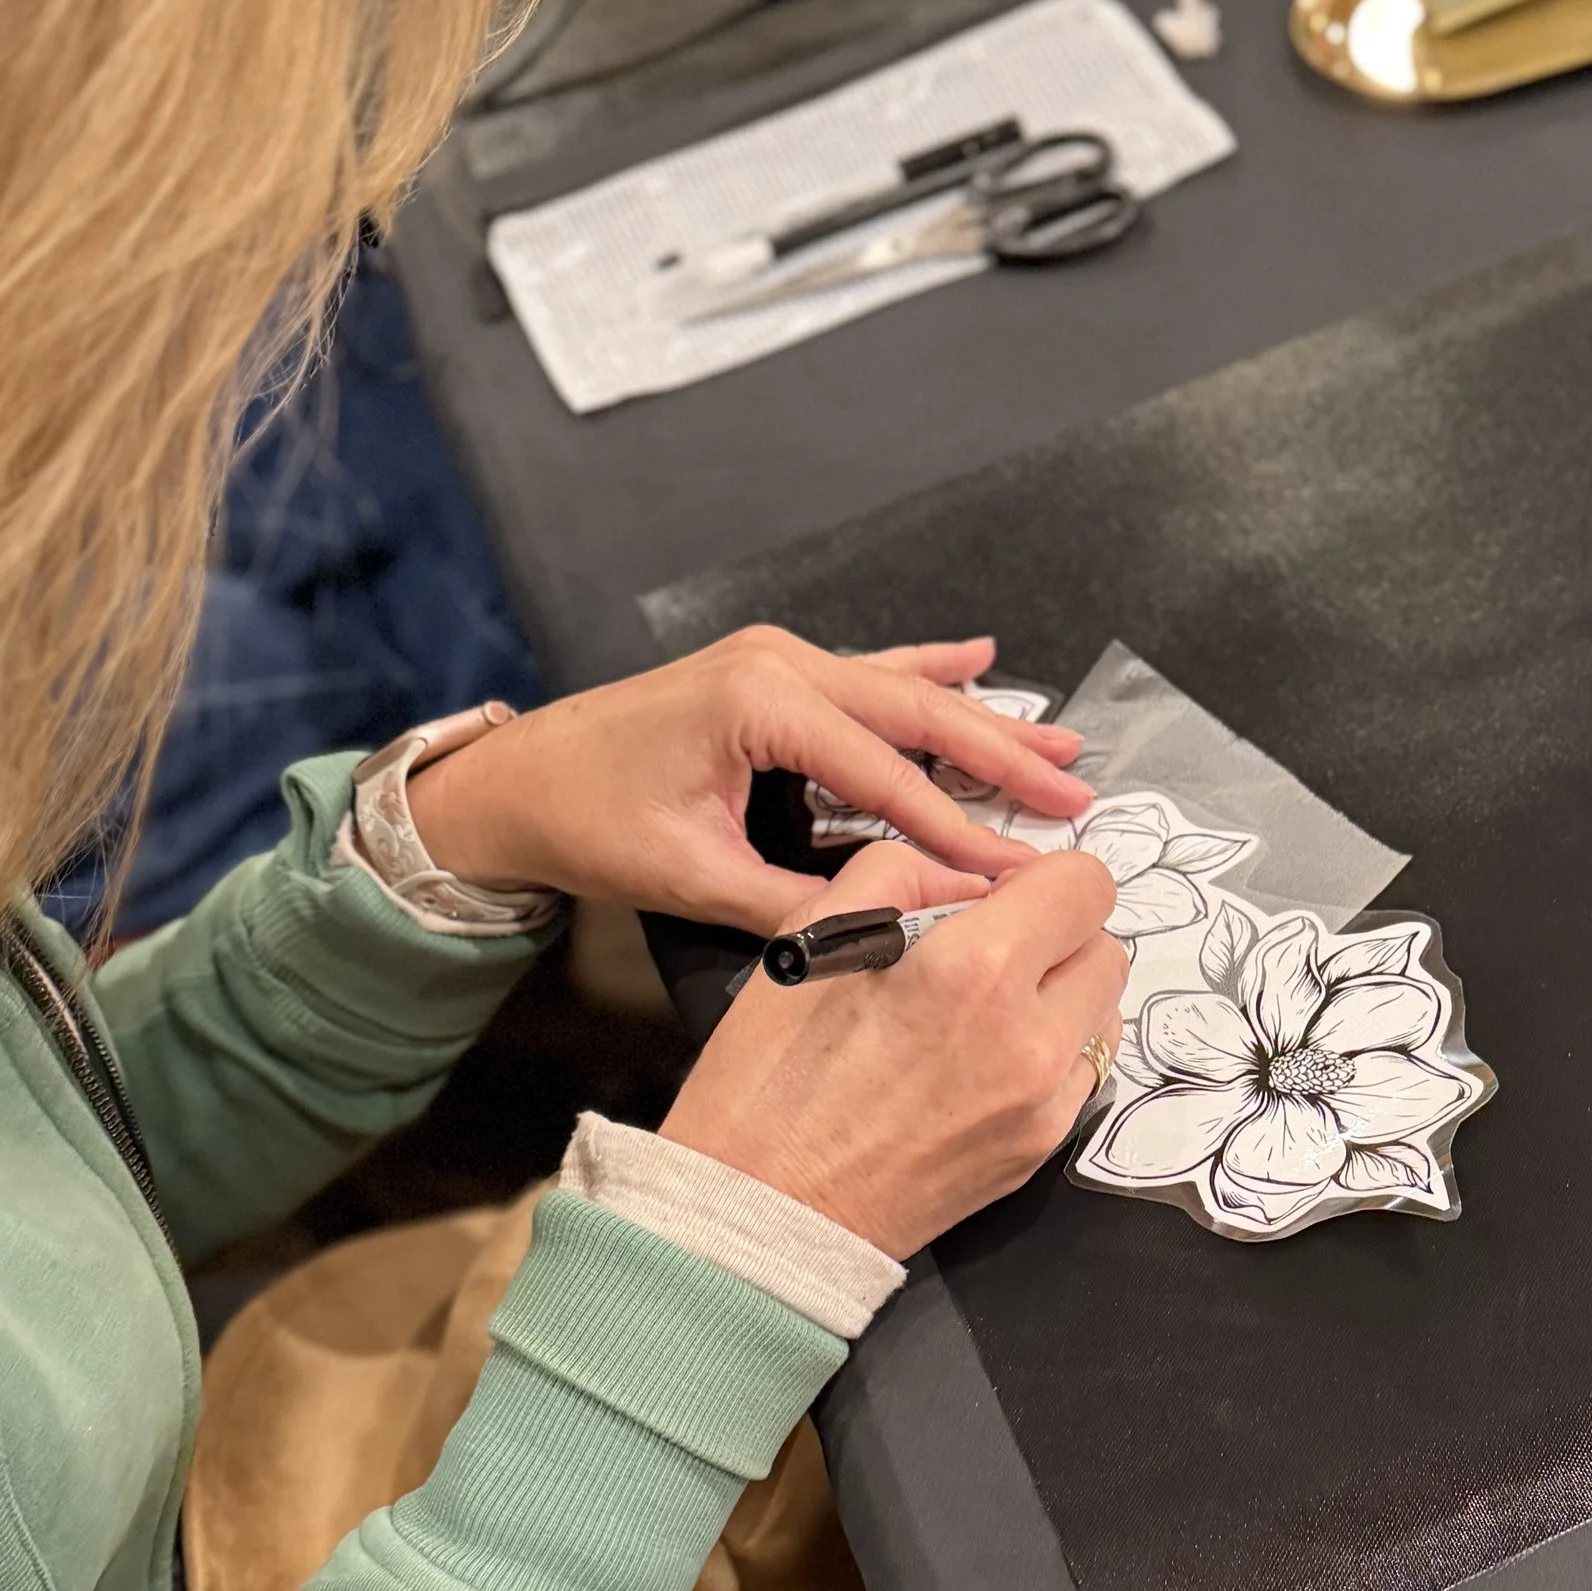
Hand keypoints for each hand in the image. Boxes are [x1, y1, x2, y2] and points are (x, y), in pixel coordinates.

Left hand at [405, 630, 1091, 931]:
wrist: (515, 785)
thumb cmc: (588, 823)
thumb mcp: (695, 877)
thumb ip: (800, 907)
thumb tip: (890, 933)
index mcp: (758, 703)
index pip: (886, 774)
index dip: (959, 829)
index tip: (1018, 870)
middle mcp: (777, 664)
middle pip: (916, 714)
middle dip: (1003, 758)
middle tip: (1076, 793)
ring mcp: (775, 659)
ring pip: (902, 693)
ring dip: (981, 719)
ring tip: (1059, 743)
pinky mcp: (769, 672)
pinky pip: (867, 674)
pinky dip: (925, 672)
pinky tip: (978, 658)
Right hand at [660, 840, 1128, 1256]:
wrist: (766, 1207)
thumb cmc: (770, 1076)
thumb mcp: (812, 932)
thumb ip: (905, 875)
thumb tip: (970, 884)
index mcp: (973, 969)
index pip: (1085, 885)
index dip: (1043, 879)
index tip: (1002, 897)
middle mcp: (1029, 1038)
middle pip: (1106, 948)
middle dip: (1057, 936)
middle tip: (989, 950)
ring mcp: (1043, 1103)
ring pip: (1103, 1014)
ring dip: (1062, 995)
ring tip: (986, 1008)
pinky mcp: (1039, 1149)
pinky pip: (1082, 1074)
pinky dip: (1051, 1053)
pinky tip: (985, 1059)